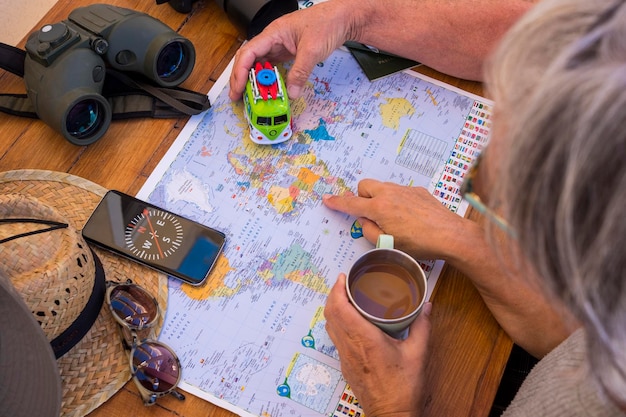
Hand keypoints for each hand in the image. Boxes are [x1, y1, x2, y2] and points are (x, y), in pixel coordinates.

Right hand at [229, 0, 364, 100]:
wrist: (343, 18)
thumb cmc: (327, 23)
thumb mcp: (312, 51)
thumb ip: (300, 73)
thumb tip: (291, 93)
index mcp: (273, 33)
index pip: (248, 53)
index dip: (240, 72)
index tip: (238, 88)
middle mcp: (273, 39)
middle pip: (249, 59)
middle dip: (240, 78)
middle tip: (237, 96)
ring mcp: (279, 46)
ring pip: (259, 64)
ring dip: (253, 80)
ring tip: (249, 96)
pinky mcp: (287, 52)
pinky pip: (272, 67)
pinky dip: (267, 79)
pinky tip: (267, 90)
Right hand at [322, 179, 476, 261]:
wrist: (450, 235)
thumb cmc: (418, 244)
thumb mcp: (387, 244)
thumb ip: (369, 230)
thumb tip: (365, 220)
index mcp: (379, 208)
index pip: (351, 204)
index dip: (337, 202)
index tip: (327, 199)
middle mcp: (390, 194)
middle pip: (365, 186)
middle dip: (361, 197)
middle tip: (369, 215)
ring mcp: (405, 190)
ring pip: (383, 188)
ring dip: (380, 199)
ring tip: (392, 220)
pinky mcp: (418, 191)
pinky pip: (399, 192)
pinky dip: (397, 201)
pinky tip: (409, 217)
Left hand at [325, 273, 430, 416]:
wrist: (392, 415)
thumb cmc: (404, 387)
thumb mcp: (418, 354)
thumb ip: (422, 326)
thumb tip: (427, 306)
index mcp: (365, 339)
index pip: (340, 308)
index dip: (337, 289)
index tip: (342, 277)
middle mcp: (350, 346)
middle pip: (330, 314)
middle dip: (333, 294)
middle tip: (344, 283)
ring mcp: (344, 356)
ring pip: (330, 326)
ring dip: (334, 309)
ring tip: (346, 297)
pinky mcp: (345, 365)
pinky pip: (335, 337)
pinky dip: (337, 323)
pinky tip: (351, 320)